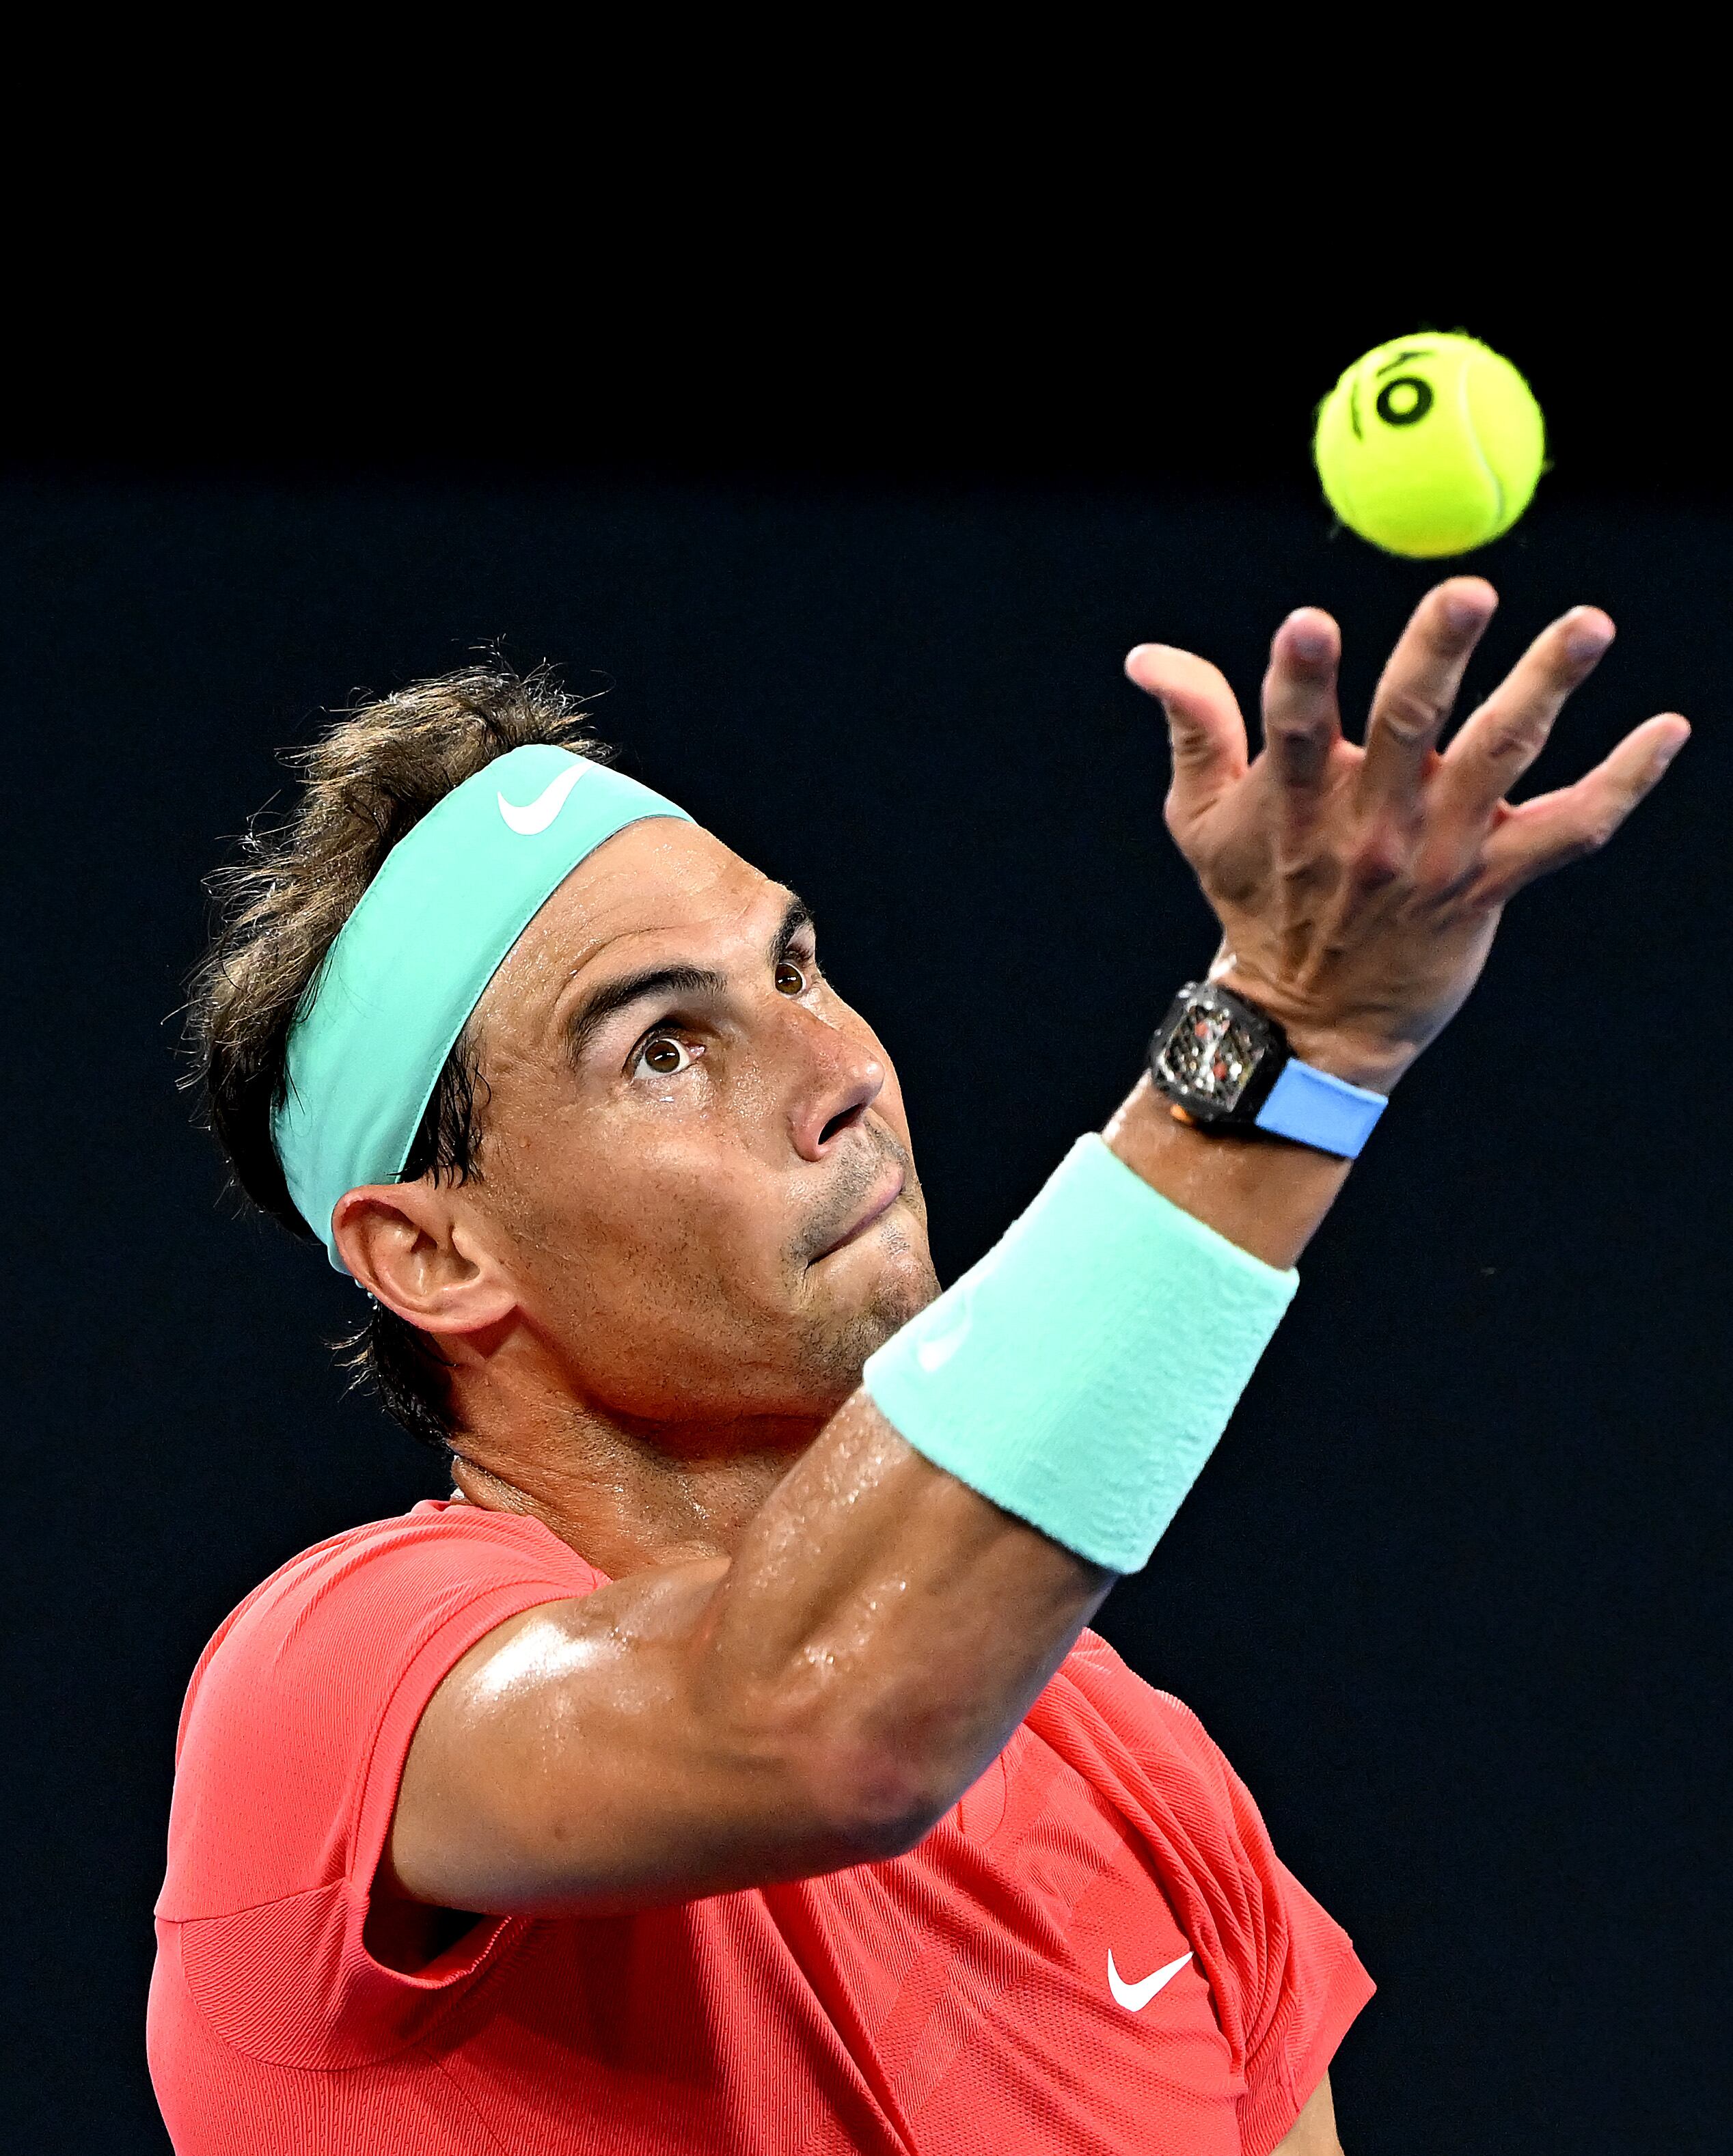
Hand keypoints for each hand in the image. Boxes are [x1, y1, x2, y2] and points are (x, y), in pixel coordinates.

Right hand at [1125, 578, 1688, 1091]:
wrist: (1312, 1025)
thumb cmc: (1256, 901)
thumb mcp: (1201, 822)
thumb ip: (1193, 728)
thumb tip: (1146, 656)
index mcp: (1294, 804)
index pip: (1293, 731)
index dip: (1300, 679)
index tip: (1308, 624)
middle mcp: (1372, 824)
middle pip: (1408, 727)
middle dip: (1435, 656)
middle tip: (1468, 592)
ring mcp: (1440, 854)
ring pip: (1500, 757)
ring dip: (1546, 686)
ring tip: (1588, 625)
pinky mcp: (1496, 883)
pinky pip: (1574, 829)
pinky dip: (1627, 781)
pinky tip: (1670, 730)